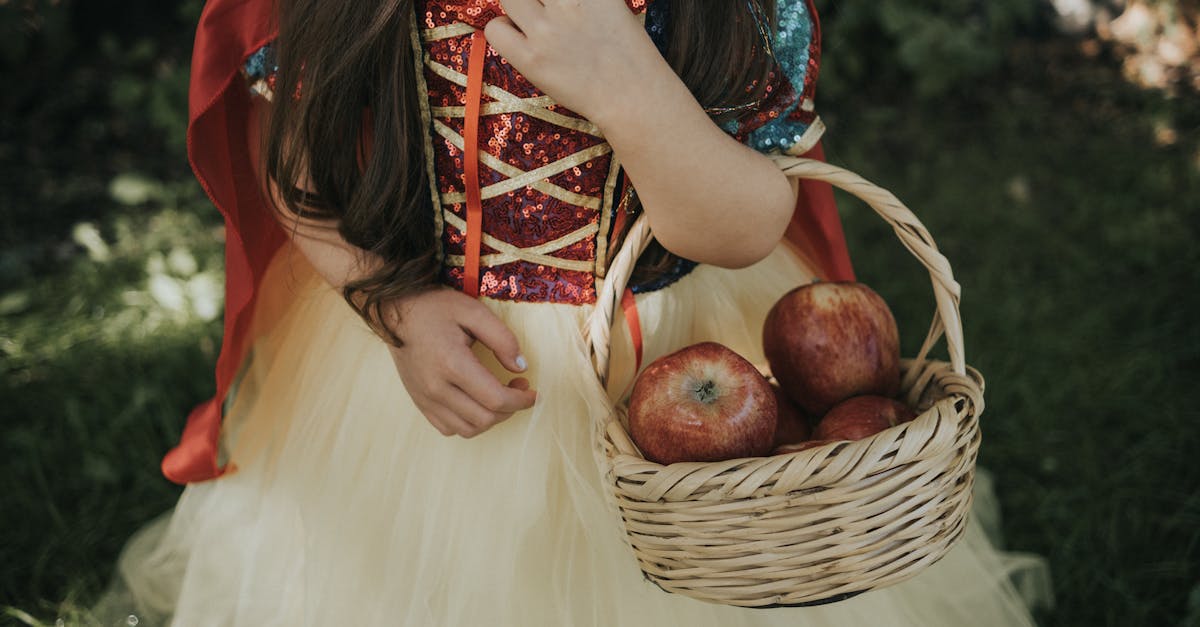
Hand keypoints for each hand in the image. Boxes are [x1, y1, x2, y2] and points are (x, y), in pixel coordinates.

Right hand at [386, 289, 536, 437]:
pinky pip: (448, 429)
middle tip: (518, 387)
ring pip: (468, 430)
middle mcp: (436, 388)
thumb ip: (502, 339)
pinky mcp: (419, 402)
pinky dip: (468, 422)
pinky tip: (476, 402)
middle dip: (511, 409)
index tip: (533, 392)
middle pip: (485, 419)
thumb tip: (521, 367)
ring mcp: (425, 398)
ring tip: (499, 396)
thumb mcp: (473, 311)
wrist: (393, 312)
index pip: (496, 399)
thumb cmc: (434, 308)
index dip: (521, 400)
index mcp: (452, 364)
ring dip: (491, 418)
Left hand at [484, 0, 669, 123]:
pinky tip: (519, 37)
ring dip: (516, 5)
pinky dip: (502, 28)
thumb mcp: (612, 5)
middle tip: (540, 7)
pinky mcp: (531, 59)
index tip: (550, 1)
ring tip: (528, 17)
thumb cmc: (628, 53)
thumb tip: (552, 1)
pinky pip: (495, 29)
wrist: (633, 96)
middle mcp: (566, 2)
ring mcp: (547, 30)